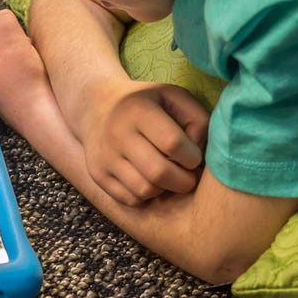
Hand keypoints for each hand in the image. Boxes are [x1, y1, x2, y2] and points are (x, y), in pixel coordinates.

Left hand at [0, 9, 53, 131]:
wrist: (45, 118)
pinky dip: (31, 67)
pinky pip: (21, 69)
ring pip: (12, 54)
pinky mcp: (15, 91)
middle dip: (16, 39)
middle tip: (27, 51)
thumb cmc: (28, 86)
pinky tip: (38, 75)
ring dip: (25, 53)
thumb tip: (1, 15)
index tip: (18, 36)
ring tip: (34, 64)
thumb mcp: (15, 45)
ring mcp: (0, 84)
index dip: (4, 25)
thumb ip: (4, 23)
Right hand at [79, 79, 209, 205]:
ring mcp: (104, 156)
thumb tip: (200, 153)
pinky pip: (130, 199)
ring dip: (165, 189)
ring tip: (168, 175)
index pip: (173, 144)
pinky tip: (150, 179)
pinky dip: (147, 195)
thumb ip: (198, 120)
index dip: (192, 156)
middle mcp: (117, 133)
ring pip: (145, 190)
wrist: (99, 106)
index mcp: (139, 109)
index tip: (195, 156)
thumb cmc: (148, 104)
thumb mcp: (175, 98)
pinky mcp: (98, 174)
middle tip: (188, 175)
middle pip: (159, 173)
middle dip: (184, 181)